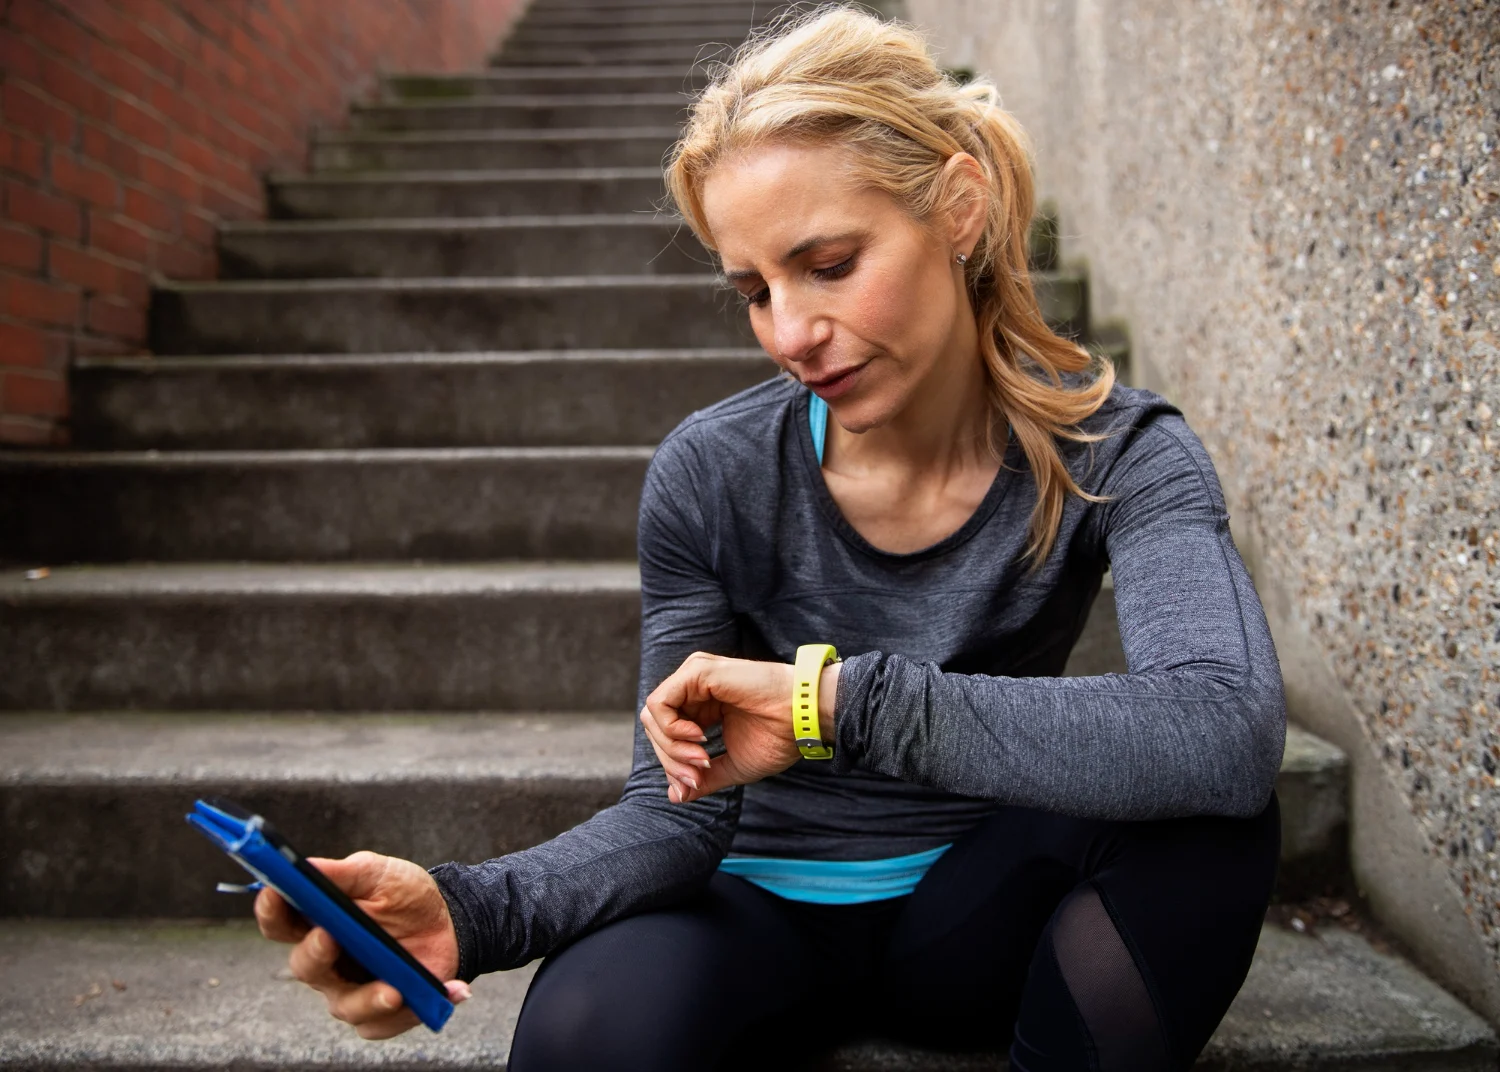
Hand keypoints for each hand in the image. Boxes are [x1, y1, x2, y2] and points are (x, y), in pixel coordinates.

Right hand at [253, 850, 469, 1038]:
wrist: (448, 924)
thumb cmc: (405, 896)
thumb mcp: (379, 874)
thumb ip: (343, 874)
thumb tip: (305, 866)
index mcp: (318, 923)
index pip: (280, 922)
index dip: (271, 910)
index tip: (275, 892)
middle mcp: (326, 962)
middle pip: (304, 967)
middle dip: (315, 953)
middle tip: (330, 937)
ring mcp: (349, 991)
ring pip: (344, 1005)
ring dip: (369, 998)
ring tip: (394, 991)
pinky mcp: (377, 1014)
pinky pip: (384, 1022)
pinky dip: (412, 1010)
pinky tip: (444, 991)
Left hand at [640, 652, 838, 803]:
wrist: (804, 718)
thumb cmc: (778, 738)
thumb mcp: (733, 765)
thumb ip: (704, 778)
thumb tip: (676, 796)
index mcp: (702, 704)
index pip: (666, 734)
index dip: (674, 764)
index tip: (697, 783)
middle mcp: (694, 687)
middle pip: (655, 726)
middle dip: (671, 759)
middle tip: (697, 776)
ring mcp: (694, 676)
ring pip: (653, 716)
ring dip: (672, 747)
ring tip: (702, 759)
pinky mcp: (697, 671)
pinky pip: (661, 704)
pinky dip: (671, 728)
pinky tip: (698, 739)